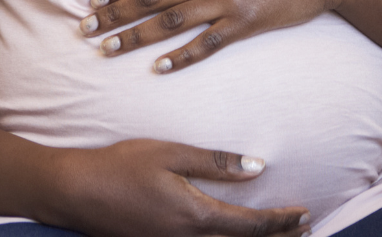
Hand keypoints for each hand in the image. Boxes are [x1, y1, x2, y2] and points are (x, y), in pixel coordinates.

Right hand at [41, 138, 309, 236]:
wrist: (74, 192)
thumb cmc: (123, 165)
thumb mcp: (173, 154)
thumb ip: (217, 163)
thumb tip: (258, 168)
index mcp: (194, 216)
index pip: (249, 225)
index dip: (280, 222)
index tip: (305, 215)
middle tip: (306, 231)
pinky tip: (234, 236)